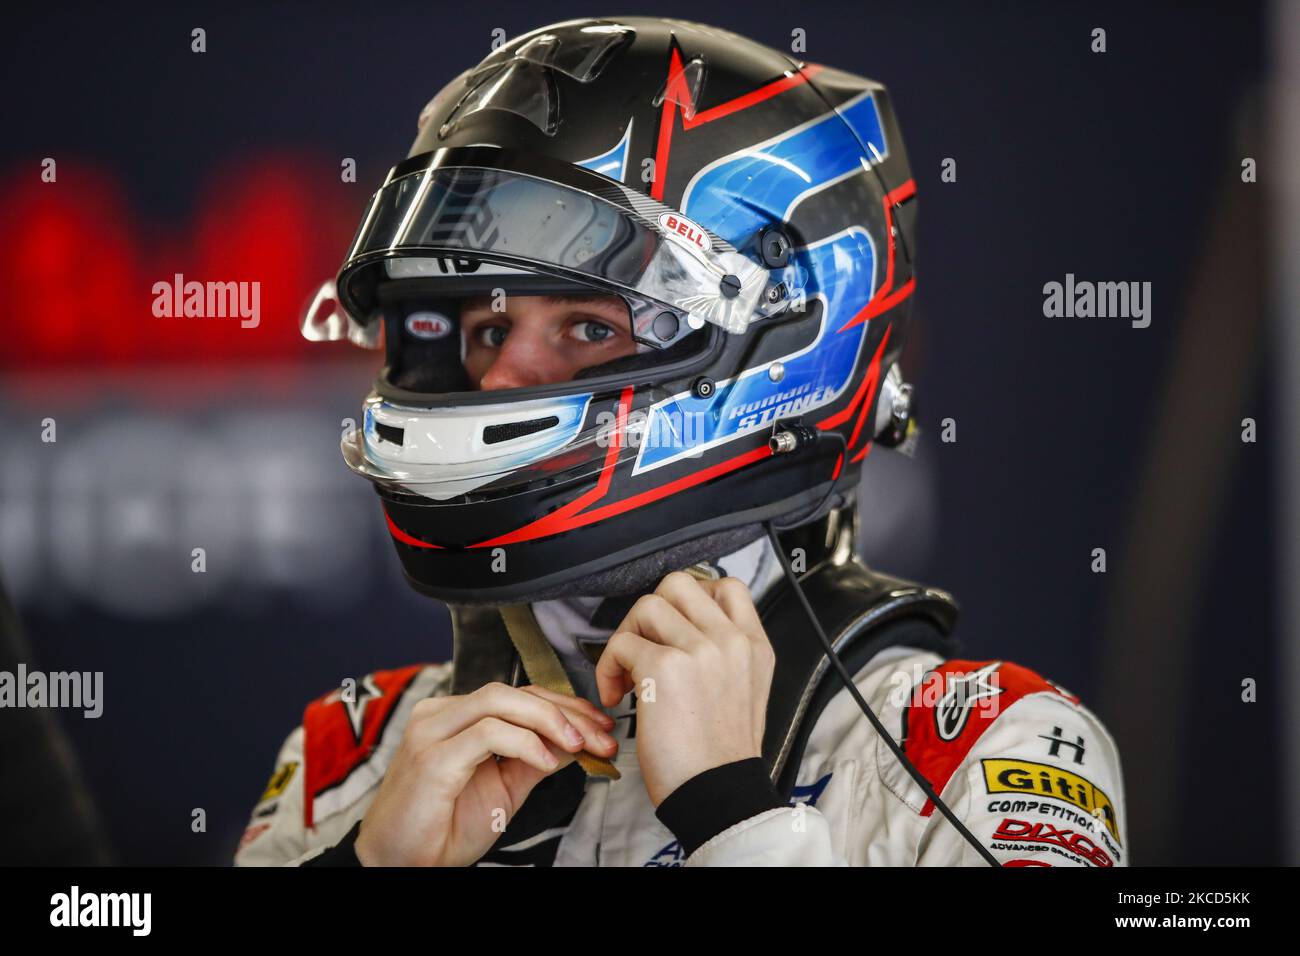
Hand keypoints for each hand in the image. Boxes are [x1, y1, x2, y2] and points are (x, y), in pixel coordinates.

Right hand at [353, 683, 617, 865]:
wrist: (401, 863)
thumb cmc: (443, 828)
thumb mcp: (504, 788)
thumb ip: (536, 758)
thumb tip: (579, 739)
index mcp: (456, 717)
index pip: (519, 695)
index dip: (565, 706)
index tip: (601, 726)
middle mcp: (441, 714)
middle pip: (514, 692)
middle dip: (566, 711)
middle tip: (602, 735)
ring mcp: (433, 731)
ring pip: (500, 700)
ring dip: (549, 720)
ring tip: (580, 744)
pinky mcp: (432, 756)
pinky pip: (487, 733)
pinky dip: (525, 743)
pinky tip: (548, 762)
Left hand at [594, 572, 775, 806]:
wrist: (718, 794)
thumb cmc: (721, 756)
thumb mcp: (746, 692)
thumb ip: (726, 654)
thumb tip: (686, 632)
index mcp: (753, 645)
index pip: (727, 586)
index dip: (691, 599)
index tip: (674, 628)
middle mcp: (731, 640)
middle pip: (678, 584)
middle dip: (650, 613)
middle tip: (644, 647)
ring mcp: (700, 650)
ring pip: (647, 606)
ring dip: (627, 637)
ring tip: (628, 675)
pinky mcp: (665, 667)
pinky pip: (622, 643)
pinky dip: (608, 667)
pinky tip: (618, 696)